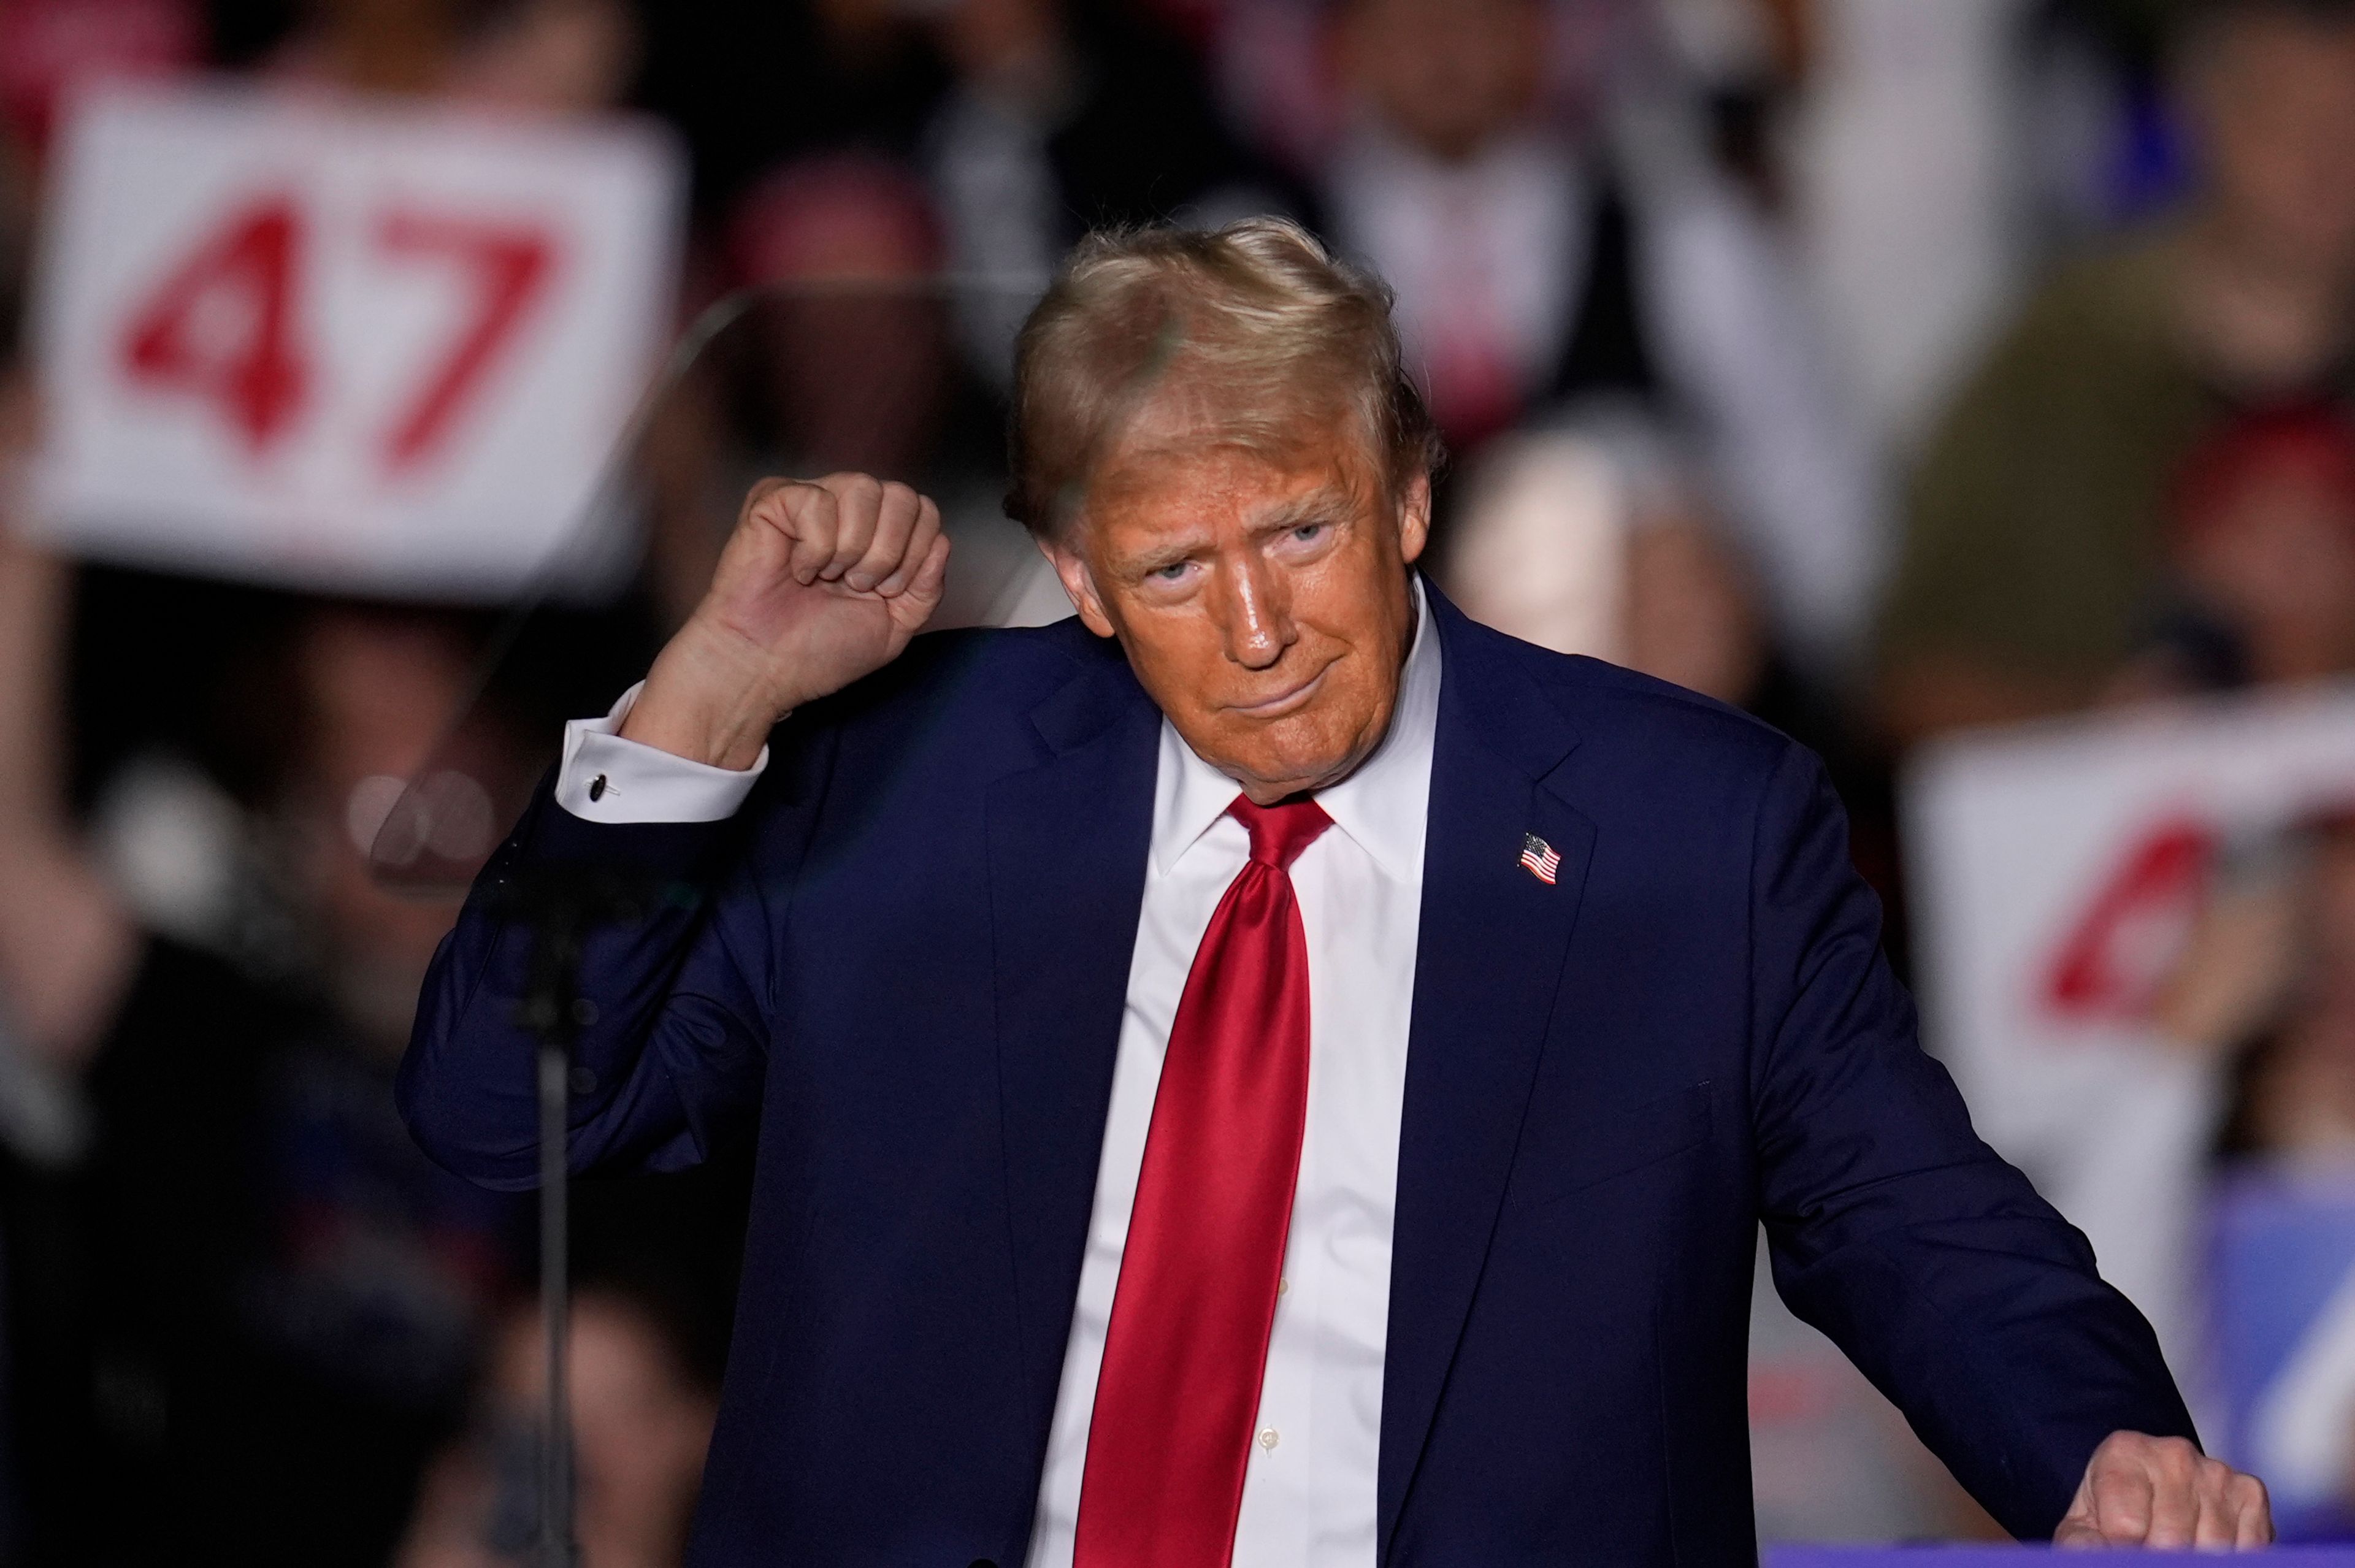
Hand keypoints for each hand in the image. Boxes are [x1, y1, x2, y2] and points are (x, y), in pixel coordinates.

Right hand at [623, 474, 949, 767]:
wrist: (764, 669)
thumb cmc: (820, 650)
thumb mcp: (895, 626)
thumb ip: (927, 588)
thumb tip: (942, 540)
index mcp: (879, 533)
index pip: (925, 510)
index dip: (916, 555)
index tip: (884, 594)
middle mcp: (849, 508)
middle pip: (902, 495)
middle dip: (889, 553)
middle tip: (857, 587)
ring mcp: (812, 499)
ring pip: (864, 488)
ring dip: (853, 548)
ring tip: (827, 578)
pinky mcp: (773, 499)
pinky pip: (817, 502)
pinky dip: (814, 548)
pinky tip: (795, 570)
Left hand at [2055, 1431, 2270, 1548]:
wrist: (2148, 1490)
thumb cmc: (2113, 1512)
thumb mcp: (2083, 1527)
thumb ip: (2082, 1545)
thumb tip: (2098, 1556)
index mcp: (2124, 1453)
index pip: (2127, 1528)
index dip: (2123, 1551)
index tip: (2120, 1545)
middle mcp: (2173, 1454)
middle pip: (2172, 1541)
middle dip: (2158, 1557)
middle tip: (2151, 1547)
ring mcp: (2216, 1472)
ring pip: (2212, 1549)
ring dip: (2193, 1557)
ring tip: (2173, 1545)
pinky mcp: (2251, 1493)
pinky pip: (2249, 1548)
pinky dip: (2229, 1557)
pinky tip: (2203, 1544)